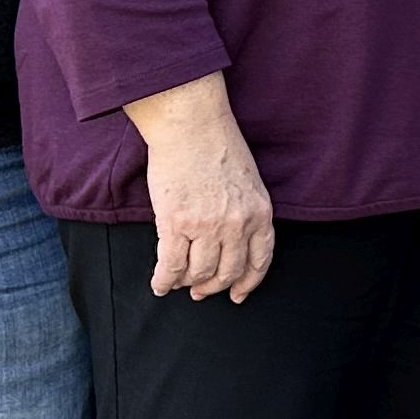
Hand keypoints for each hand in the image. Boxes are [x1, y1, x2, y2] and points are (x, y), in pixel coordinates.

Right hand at [126, 74, 276, 300]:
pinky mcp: (176, 223)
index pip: (259, 260)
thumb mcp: (247, 181)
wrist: (191, 123)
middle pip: (227, 272)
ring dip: (186, 283)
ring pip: (198, 273)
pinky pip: (170, 266)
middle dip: (212, 286)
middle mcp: (237, 224)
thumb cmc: (217, 144)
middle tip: (199, 291)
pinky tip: (159, 285)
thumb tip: (232, 240)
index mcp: (259, 212)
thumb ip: (245, 212)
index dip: (247, 283)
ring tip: (177, 283)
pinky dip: (164, 281)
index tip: (237, 295)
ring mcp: (207, 226)